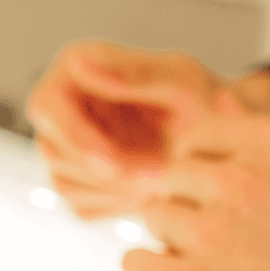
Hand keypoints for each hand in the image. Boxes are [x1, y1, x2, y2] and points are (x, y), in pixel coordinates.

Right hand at [27, 40, 269, 217]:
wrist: (221, 140)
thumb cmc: (204, 101)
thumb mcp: (182, 81)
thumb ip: (136, 73)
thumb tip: (82, 65)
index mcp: (78, 66)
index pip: (47, 106)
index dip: (76, 138)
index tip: (114, 164)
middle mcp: (62, 105)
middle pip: (52, 149)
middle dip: (102, 172)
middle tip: (153, 180)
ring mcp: (65, 144)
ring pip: (64, 181)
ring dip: (115, 190)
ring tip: (162, 179)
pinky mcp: (76, 178)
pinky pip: (80, 204)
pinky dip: (117, 205)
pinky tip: (150, 190)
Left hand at [125, 93, 269, 270]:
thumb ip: (264, 137)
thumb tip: (223, 98)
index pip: (196, 135)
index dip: (202, 165)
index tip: (217, 189)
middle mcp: (236, 177)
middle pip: (171, 177)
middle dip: (189, 203)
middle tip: (225, 235)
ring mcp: (211, 230)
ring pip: (152, 217)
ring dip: (174, 237)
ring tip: (219, 261)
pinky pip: (134, 263)